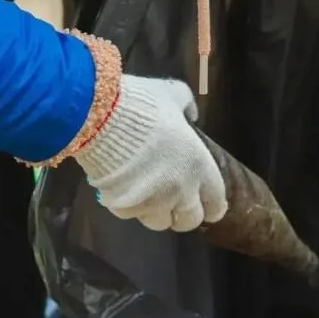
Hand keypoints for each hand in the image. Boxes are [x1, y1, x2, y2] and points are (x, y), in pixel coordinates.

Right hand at [75, 75, 228, 231]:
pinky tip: (124, 190)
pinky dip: (130, 206)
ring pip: (160, 223)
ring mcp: (153, 202)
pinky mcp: (125, 207)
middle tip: (175, 202)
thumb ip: (187, 105)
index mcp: (199, 166)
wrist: (103, 119)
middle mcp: (180, 191)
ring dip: (157, 213)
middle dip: (183, 214)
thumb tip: (191, 115)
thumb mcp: (173, 94)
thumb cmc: (144, 105)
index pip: (215, 201)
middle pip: (189, 221)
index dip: (213, 206)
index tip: (208, 205)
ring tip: (148, 197)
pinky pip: (131, 214)